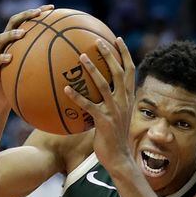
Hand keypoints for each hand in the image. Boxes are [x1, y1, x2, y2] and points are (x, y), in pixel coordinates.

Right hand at [0, 4, 53, 116]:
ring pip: (0, 39)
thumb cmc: (26, 85)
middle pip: (12, 23)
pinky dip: (2, 58)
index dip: (38, 12)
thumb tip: (77, 59)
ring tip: (22, 33)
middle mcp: (6, 45)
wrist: (5, 99)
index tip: (52, 8)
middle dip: (24, 15)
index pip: (27, 21)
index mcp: (17, 41)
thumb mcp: (41, 72)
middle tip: (37, 14)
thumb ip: (52, 62)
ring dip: (11, 34)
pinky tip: (10, 57)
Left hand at [64, 37, 134, 172]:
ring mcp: (115, 111)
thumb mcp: (116, 115)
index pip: (130, 70)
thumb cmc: (113, 137)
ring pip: (104, 85)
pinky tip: (65, 89)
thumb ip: (109, 101)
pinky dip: (77, 96)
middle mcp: (124, 101)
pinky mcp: (104, 121)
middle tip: (97, 41)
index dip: (124, 53)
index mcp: (128, 97)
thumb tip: (95, 90)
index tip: (117, 39)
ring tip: (80, 57)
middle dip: (109, 54)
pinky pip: (89, 106)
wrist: (119, 157)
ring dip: (92, 70)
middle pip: (119, 72)